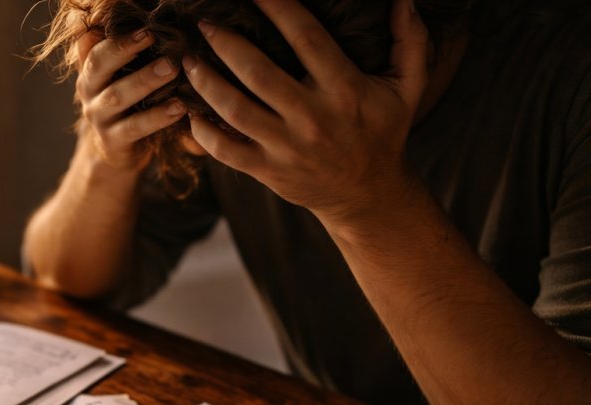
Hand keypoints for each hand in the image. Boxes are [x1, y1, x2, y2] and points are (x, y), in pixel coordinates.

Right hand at [75, 31, 185, 171]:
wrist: (118, 152)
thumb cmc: (127, 105)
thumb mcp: (120, 77)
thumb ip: (121, 53)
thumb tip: (126, 22)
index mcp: (90, 70)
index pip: (95, 46)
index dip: (118, 37)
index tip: (146, 27)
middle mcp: (88, 91)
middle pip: (98, 65)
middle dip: (124, 49)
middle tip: (154, 36)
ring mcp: (98, 117)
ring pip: (116, 96)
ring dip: (145, 80)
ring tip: (172, 69)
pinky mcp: (112, 141)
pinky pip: (134, 127)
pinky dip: (157, 117)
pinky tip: (179, 107)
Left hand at [183, 0, 429, 229]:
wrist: (368, 194)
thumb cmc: (384, 132)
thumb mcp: (408, 86)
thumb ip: (409, 40)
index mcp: (344, 89)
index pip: (306, 37)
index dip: (277, 8)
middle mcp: (312, 117)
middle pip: (258, 72)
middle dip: (225, 43)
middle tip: (204, 23)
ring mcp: (287, 147)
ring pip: (234, 109)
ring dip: (205, 82)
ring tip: (188, 61)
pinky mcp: (268, 171)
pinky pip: (226, 150)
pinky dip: (202, 131)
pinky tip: (190, 111)